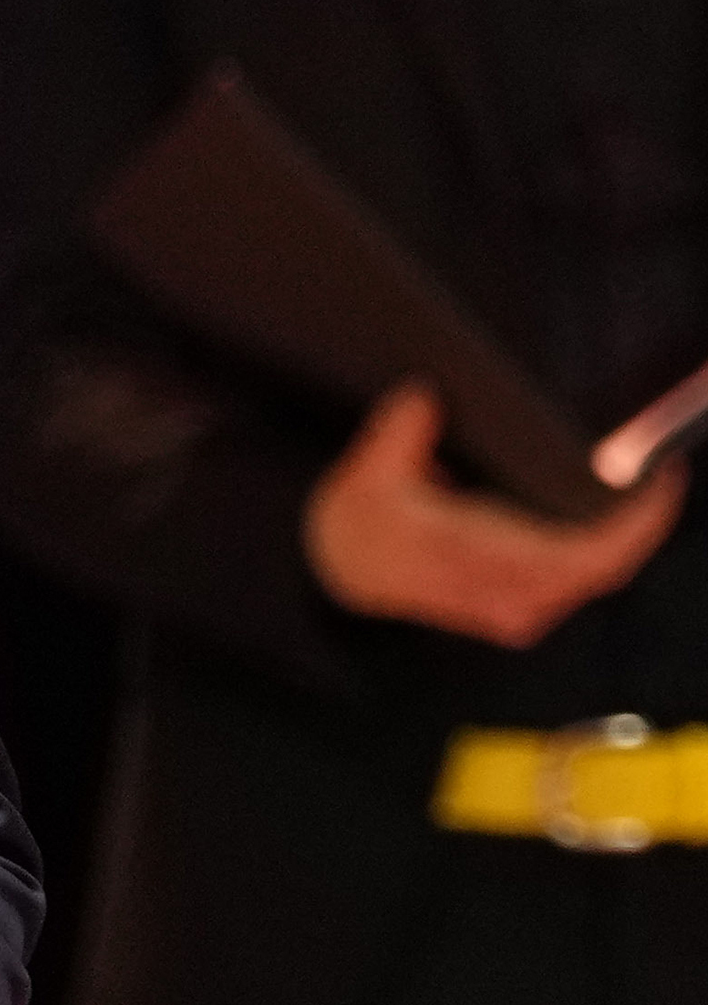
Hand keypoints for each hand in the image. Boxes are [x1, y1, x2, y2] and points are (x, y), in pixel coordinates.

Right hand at [305, 383, 682, 647]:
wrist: (341, 575)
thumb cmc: (357, 527)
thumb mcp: (366, 474)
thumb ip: (401, 433)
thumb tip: (427, 396)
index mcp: (476, 564)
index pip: (585, 556)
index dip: (636, 524)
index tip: (663, 480)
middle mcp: (507, 596)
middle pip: (607, 565)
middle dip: (641, 519)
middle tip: (664, 467)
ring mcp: (518, 608)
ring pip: (600, 573)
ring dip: (625, 532)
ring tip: (645, 485)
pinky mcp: (523, 607)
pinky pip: (584, 577)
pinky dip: (606, 544)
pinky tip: (610, 511)